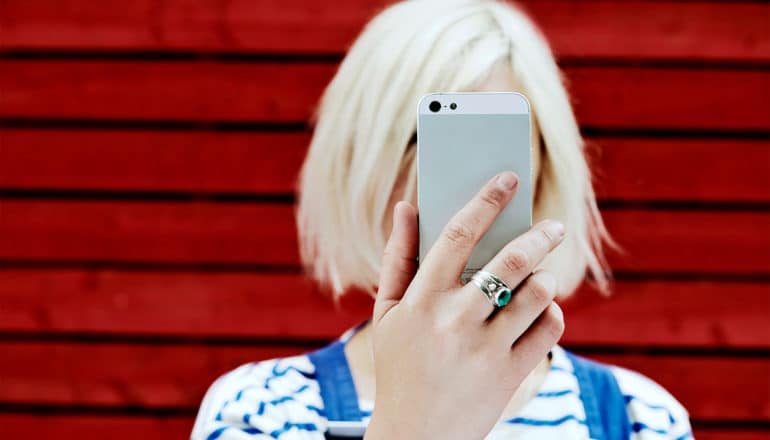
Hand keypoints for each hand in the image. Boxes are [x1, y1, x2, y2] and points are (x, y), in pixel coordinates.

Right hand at [365, 171, 565, 439]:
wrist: (415, 438)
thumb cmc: (399, 366)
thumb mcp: (387, 314)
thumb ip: (396, 257)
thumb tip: (406, 205)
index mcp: (420, 301)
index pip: (458, 235)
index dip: (486, 200)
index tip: (508, 177)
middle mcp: (455, 321)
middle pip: (509, 260)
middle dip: (539, 234)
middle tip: (552, 226)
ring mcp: (486, 349)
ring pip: (537, 292)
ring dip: (545, 276)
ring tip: (540, 275)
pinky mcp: (511, 374)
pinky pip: (550, 329)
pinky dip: (551, 313)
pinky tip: (538, 312)